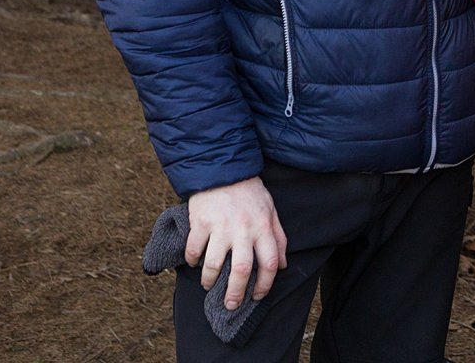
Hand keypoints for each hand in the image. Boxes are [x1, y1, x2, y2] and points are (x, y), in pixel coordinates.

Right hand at [185, 176, 287, 309]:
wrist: (224, 169)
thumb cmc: (250, 193)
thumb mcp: (271, 211)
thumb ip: (278, 238)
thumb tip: (281, 265)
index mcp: (263, 227)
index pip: (269, 263)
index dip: (265, 284)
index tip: (257, 296)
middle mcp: (243, 230)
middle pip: (242, 270)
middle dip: (236, 293)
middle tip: (231, 305)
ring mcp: (220, 227)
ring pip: (214, 264)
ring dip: (209, 280)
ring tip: (208, 286)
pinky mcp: (200, 223)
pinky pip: (194, 249)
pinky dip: (192, 260)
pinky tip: (195, 263)